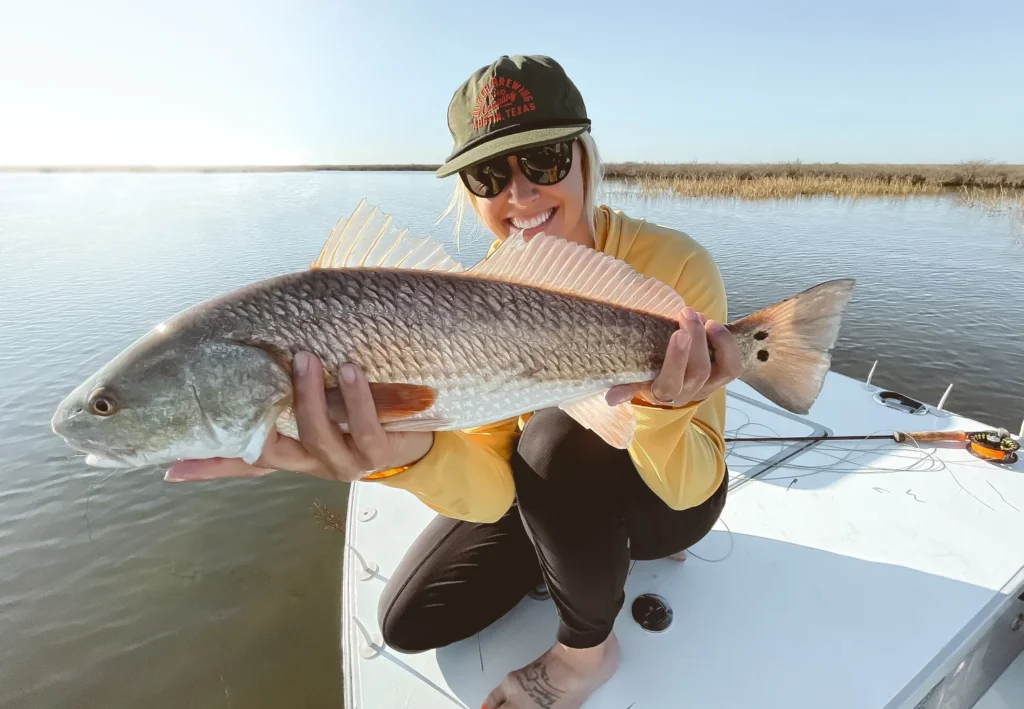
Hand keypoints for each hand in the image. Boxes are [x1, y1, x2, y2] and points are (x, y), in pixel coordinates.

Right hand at [164, 352, 433, 481]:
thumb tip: (231, 388)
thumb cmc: (354, 420)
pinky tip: (350, 372)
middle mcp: (312, 462)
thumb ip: (273, 411)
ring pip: (319, 435)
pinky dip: (357, 399)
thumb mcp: (311, 416)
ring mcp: (344, 461)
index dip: (206, 466)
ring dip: (311, 395)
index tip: (169, 465)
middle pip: (276, 447)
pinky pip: (364, 428)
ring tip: (308, 357)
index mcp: (290, 455)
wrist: (416, 444)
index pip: (240, 462)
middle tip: (274, 362)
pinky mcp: (377, 453)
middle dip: (270, 406)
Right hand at [605, 307, 740, 407]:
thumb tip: (610, 398)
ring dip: (716, 342)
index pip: (670, 382)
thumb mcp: (634, 380)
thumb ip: (625, 386)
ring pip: (720, 370)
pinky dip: (727, 345)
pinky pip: (733, 366)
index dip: (677, 359)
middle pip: (698, 371)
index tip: (677, 333)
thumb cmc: (647, 373)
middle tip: (687, 312)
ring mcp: (707, 386)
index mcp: (661, 393)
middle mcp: (687, 393)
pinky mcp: (721, 377)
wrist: (669, 383)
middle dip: (696, 339)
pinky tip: (714, 326)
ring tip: (705, 319)